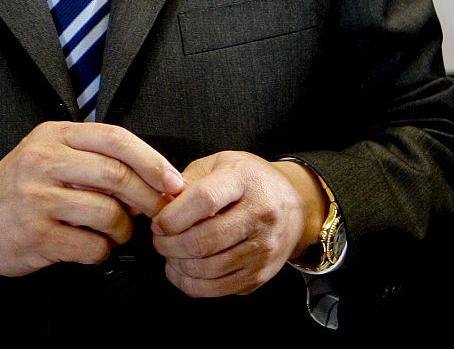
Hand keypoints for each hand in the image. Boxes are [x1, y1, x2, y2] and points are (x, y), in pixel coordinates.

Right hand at [0, 121, 183, 276]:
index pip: (115, 139)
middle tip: (158, 214)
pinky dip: (103, 252)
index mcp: (53, 136)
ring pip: (109, 213)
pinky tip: (92, 248)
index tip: (174, 182)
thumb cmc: (20, 189)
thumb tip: (151, 179)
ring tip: (115, 233)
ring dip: (124, 230)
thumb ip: (91, 159)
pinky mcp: (37, 234)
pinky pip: (92, 246)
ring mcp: (38, 198)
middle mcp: (43, 161)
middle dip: (149, 199)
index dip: (152, 160)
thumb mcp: (47, 156)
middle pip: (117, 175)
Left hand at [150, 152, 325, 296]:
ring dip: (177, 265)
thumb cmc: (249, 181)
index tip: (158, 221)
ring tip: (169, 253)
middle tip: (158, 239)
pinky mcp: (260, 275)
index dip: (174, 215)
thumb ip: (188, 182)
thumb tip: (160, 207)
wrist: (295, 205)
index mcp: (244, 182)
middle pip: (204, 240)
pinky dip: (190, 284)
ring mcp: (262, 249)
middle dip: (169, 244)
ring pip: (208, 269)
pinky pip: (217, 288)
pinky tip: (181, 270)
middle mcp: (259, 216)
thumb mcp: (219, 164)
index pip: (205, 200)